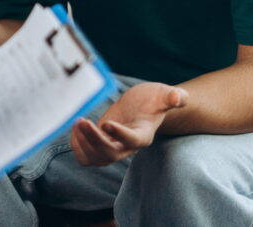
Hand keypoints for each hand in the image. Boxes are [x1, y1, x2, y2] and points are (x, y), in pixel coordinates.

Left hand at [70, 82, 186, 166]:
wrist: (143, 106)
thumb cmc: (154, 100)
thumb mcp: (163, 94)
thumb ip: (173, 96)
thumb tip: (178, 97)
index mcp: (143, 134)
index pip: (132, 141)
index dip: (120, 135)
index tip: (107, 123)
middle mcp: (127, 146)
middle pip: (110, 154)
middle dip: (94, 140)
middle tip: (81, 121)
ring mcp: (113, 147)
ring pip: (96, 158)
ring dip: (83, 144)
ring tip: (78, 122)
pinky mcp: (100, 144)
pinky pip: (87, 157)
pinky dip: (78, 147)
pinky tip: (75, 128)